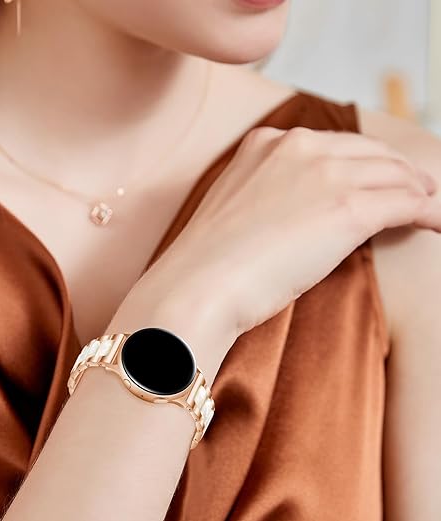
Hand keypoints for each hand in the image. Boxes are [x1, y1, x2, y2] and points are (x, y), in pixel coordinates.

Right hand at [118, 127, 439, 369]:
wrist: (196, 284)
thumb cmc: (209, 260)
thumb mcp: (239, 210)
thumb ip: (272, 194)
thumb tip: (304, 211)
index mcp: (266, 144)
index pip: (335, 146)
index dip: (364, 165)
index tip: (380, 181)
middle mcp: (297, 146)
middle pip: (372, 153)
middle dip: (399, 173)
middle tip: (418, 194)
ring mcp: (323, 173)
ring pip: (395, 174)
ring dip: (418, 193)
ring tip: (430, 210)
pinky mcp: (347, 207)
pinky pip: (408, 202)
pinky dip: (431, 212)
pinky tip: (439, 224)